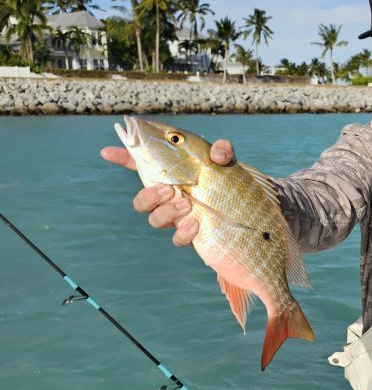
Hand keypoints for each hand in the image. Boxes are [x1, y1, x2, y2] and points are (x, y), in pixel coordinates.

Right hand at [100, 138, 234, 246]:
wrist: (247, 214)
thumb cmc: (230, 183)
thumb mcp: (228, 162)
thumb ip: (223, 151)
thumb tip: (217, 154)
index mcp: (172, 175)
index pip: (141, 165)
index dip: (123, 157)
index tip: (106, 152)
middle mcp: (169, 197)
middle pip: (141, 201)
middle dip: (149, 196)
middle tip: (170, 190)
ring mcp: (178, 218)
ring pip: (154, 220)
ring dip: (166, 212)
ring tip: (187, 204)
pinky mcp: (190, 235)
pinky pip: (177, 239)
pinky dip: (183, 233)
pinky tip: (196, 223)